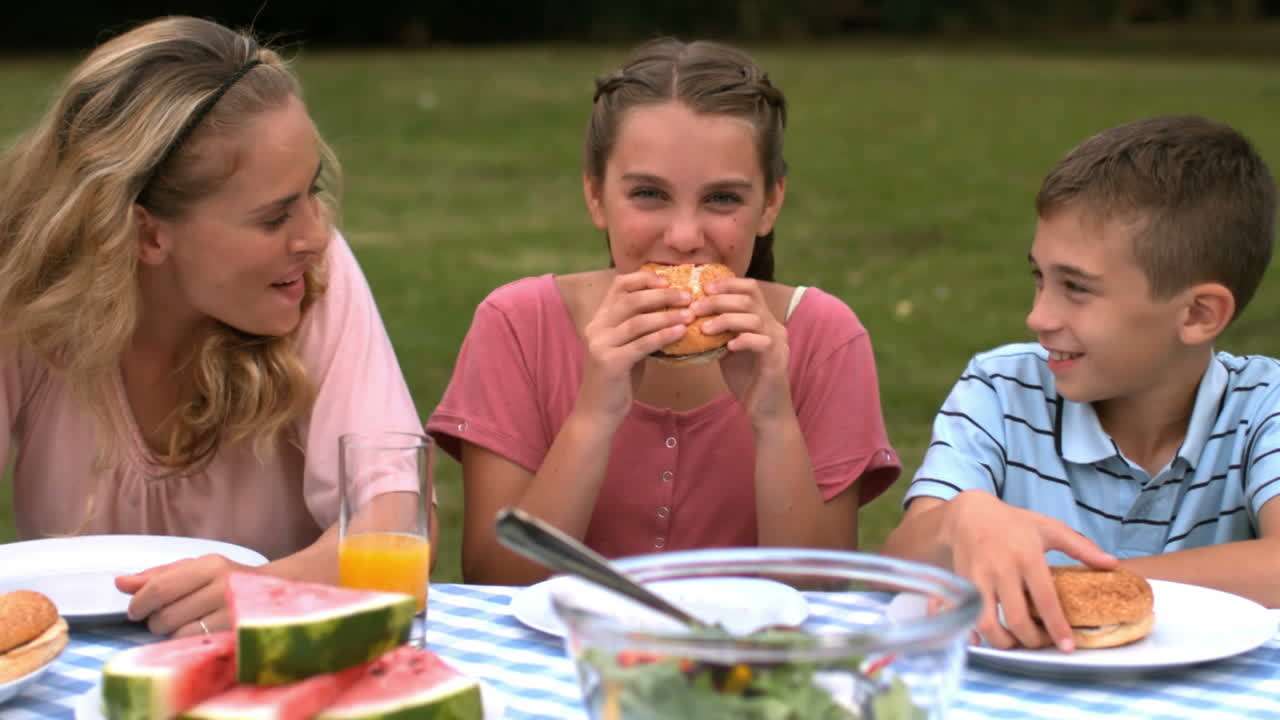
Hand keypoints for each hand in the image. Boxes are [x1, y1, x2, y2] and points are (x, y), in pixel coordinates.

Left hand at [115, 553, 253, 636]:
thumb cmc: (226, 580)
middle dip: (155, 621)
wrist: (276, 593)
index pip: (159, 588)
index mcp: (210, 565)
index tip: (135, 610)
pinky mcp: (235, 633)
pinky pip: (193, 645)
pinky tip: (195, 633)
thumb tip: (120, 583)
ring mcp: (232, 612)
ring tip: (183, 624)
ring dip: (171, 633)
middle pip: (165, 615)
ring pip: (177, 633)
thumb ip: (158, 576)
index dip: (140, 603)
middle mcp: (223, 586)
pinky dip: (186, 642)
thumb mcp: (195, 569)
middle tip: (164, 617)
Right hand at [576, 270, 691, 426]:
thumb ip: (640, 329)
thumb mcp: (627, 347)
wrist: (598, 412)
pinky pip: (642, 344)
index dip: (644, 278)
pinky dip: (663, 336)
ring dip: (667, 315)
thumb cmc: (618, 380)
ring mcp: (600, 345)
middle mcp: (596, 327)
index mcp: (599, 319)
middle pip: (631, 300)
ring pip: (637, 321)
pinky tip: (681, 332)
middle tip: (688, 295)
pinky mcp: (609, 363)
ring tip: (690, 313)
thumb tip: (672, 310)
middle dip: (662, 295)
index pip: (619, 286)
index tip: (668, 279)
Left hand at [693, 277, 791, 427]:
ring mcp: (777, 342)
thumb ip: (718, 330)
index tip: (702, 288)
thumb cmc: (746, 379)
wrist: (764, 410)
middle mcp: (773, 325)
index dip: (727, 284)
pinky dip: (743, 341)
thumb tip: (690, 314)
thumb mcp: (727, 348)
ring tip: (704, 329)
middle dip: (718, 300)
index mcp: (763, 319)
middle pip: (749, 298)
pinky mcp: (777, 360)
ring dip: (725, 320)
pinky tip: (727, 347)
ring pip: (754, 318)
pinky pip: (761, 342)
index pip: (750, 288)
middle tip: (695, 307)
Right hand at [940, 490, 1116, 651]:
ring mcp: (978, 578)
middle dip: (1032, 641)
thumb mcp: (1049, 528)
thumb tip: (1112, 564)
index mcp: (1027, 557)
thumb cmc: (1013, 523)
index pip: (1045, 600)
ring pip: (987, 623)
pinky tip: (984, 641)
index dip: (1057, 627)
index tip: (1067, 646)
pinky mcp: (961, 584)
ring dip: (1004, 642)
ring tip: (1016, 642)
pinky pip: (966, 616)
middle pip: (1017, 619)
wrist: (969, 515)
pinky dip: (974, 634)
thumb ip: (1081, 547)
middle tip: (1043, 644)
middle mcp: (1001, 570)